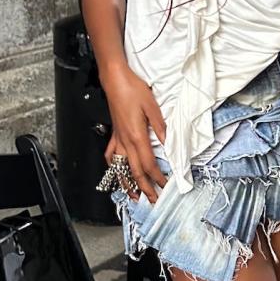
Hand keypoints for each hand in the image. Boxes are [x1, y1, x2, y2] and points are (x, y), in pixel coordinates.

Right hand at [100, 64, 167, 202]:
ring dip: (128, 184)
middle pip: (135, 172)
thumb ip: (160, 127)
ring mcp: (118, 139)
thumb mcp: (152, 106)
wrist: (114, 79)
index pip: (149, 165)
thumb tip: (168, 142)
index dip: (157, 178)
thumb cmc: (132, 89)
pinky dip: (114, 167)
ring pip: (121, 168)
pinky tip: (116, 172)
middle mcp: (125, 141)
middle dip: (145, 189)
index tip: (166, 186)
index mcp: (136, 136)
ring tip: (134, 196)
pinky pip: (112, 156)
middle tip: (153, 201)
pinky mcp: (114, 134)